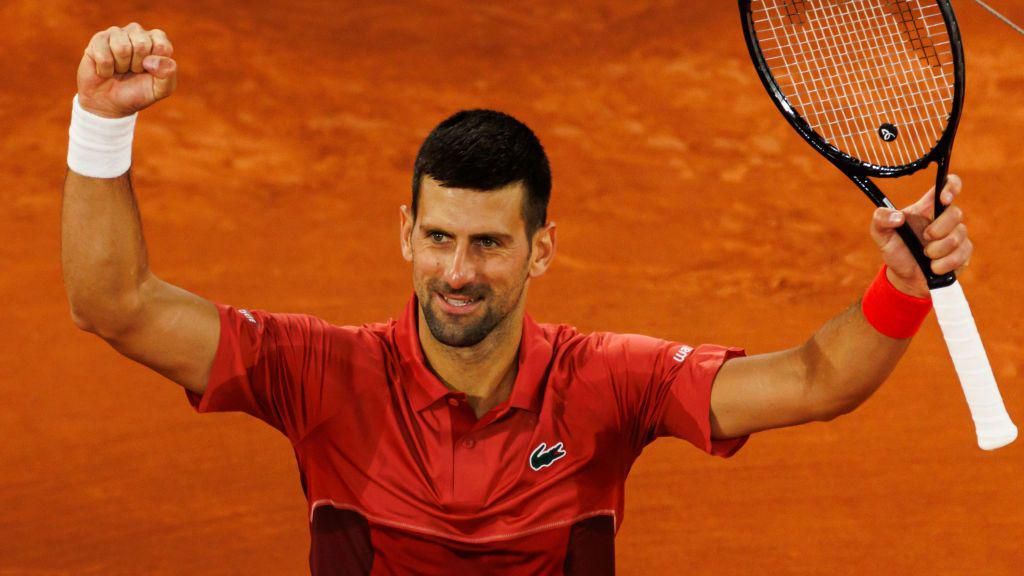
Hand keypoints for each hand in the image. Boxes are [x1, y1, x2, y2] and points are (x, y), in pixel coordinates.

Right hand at [77, 23, 176, 118]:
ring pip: (121, 48)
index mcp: (157, 41)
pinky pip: (103, 55)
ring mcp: (117, 33)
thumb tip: (150, 60)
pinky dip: (105, 70)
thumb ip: (168, 74)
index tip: (149, 72)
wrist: (109, 103)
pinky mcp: (98, 39)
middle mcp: (137, 32)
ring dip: (120, 67)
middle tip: (132, 71)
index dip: (155, 66)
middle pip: (141, 45)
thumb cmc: (137, 93)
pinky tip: (106, 70)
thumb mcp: (161, 89)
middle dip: (137, 66)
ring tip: (119, 69)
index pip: (162, 46)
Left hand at [869, 174, 971, 297]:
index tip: (944, 199)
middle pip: (956, 213)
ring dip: (938, 250)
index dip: (951, 186)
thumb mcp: (881, 234)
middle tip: (925, 238)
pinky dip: (944, 263)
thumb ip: (881, 219)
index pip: (948, 184)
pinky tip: (934, 267)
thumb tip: (898, 217)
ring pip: (958, 236)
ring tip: (926, 255)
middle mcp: (945, 218)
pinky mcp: (963, 253)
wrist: (905, 278)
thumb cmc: (896, 250)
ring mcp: (957, 235)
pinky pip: (962, 254)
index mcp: (928, 207)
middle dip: (938, 229)